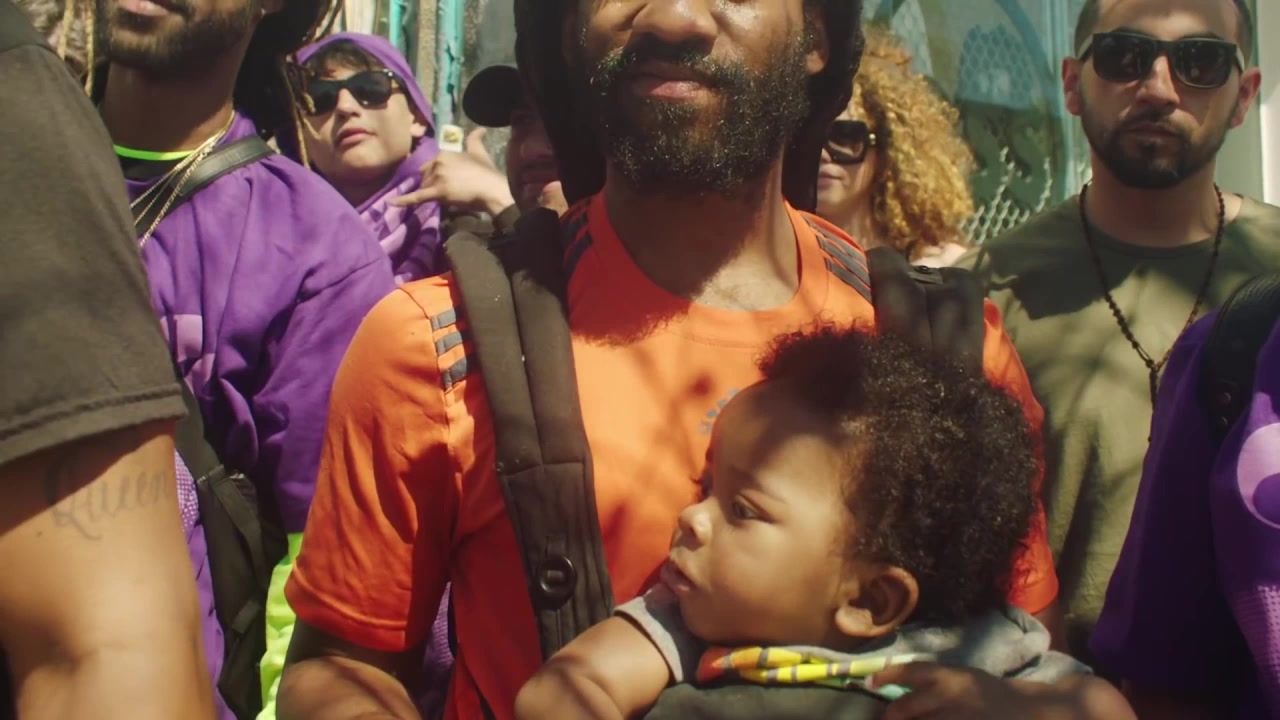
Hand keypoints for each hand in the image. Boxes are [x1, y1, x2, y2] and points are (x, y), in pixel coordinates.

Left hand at [392, 127, 514, 214]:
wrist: (492, 189)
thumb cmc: (486, 171)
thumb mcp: (479, 152)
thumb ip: (475, 139)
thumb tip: (480, 128)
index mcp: (444, 153)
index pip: (431, 164)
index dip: (438, 173)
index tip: (448, 179)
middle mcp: (437, 163)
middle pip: (425, 176)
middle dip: (433, 182)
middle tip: (449, 190)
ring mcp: (436, 178)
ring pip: (425, 187)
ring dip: (432, 192)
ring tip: (448, 197)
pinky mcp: (437, 193)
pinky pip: (417, 197)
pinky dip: (403, 200)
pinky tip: (391, 203)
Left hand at [871, 663, 1034, 719]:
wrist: (1024, 709)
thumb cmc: (984, 692)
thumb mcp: (959, 676)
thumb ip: (930, 682)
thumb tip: (891, 690)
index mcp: (947, 675)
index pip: (908, 671)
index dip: (885, 676)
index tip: (869, 683)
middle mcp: (949, 694)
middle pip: (904, 708)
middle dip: (891, 716)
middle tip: (888, 718)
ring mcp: (957, 717)